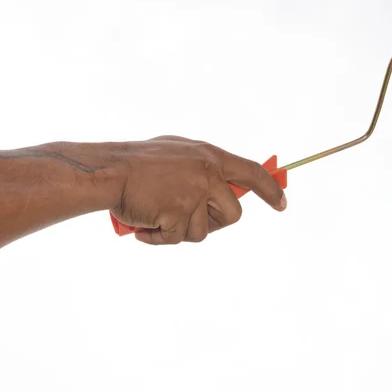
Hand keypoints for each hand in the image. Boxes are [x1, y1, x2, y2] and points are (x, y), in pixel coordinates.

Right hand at [109, 136, 286, 243]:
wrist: (109, 171)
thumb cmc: (138, 162)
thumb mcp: (179, 152)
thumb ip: (203, 167)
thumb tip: (224, 186)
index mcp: (211, 157)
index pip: (252, 174)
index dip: (271, 190)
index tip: (282, 205)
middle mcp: (209, 174)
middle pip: (233, 214)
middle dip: (214, 223)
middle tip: (187, 216)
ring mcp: (195, 194)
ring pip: (202, 232)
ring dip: (179, 230)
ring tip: (157, 214)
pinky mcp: (179, 213)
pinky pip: (176, 239)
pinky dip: (159, 239)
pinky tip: (144, 226)